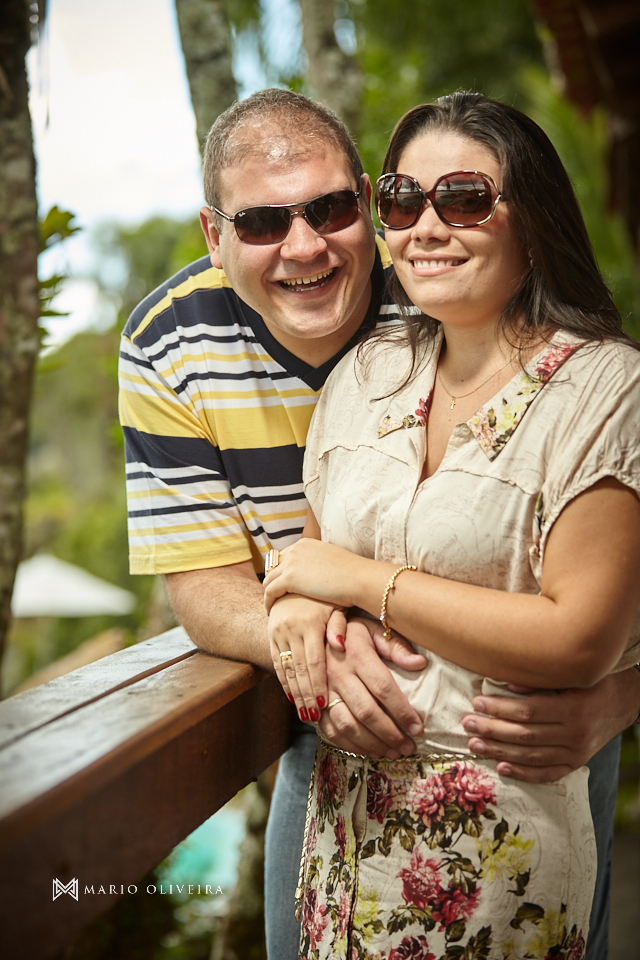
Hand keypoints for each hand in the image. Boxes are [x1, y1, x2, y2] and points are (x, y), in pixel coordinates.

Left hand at [263, 538, 368, 611]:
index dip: (282, 572)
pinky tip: (271, 611)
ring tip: (271, 606)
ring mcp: (291, 563)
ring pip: (268, 579)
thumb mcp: (333, 560)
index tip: (282, 585)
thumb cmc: (353, 574)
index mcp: (305, 544)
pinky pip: (269, 591)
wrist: (359, 579)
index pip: (285, 557)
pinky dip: (268, 601)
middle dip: (272, 580)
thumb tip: (322, 572)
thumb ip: (321, 563)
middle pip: (273, 566)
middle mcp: (295, 549)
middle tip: (274, 596)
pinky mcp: (289, 578)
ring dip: (268, 592)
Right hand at [269, 593, 345, 721]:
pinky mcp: (271, 636)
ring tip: (303, 714)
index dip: (317, 683)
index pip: (314, 661)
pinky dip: (284, 682)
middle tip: (313, 717)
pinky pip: (277, 663)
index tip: (323, 704)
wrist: (295, 580)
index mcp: (311, 622)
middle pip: (299, 669)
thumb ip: (340, 626)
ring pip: (286, 669)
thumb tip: (340, 646)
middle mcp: (292, 628)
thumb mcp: (337, 605)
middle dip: (305, 695)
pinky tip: (291, 698)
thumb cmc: (325, 597)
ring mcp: (278, 632)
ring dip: (294, 694)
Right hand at [318, 618, 426, 758]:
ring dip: (373, 744)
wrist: (310, 635)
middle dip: (391, 734)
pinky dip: (352, 746)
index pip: (383, 687)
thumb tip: (420, 664)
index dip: (402, 710)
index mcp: (356, 653)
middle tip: (410, 747)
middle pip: (366, 711)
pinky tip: (370, 751)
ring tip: (394, 752)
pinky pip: (331, 731)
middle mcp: (337, 674)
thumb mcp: (374, 630)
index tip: (418, 727)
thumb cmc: (352, 634)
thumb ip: (396, 646)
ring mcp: (323, 691)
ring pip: (348, 725)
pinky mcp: (314, 705)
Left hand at [461, 667, 639, 781]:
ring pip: (532, 756)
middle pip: (526, 735)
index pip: (529, 711)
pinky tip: (501, 767)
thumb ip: (541, 682)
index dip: (500, 708)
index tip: (477, 703)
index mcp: (573, 708)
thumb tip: (508, 685)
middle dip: (492, 730)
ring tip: (475, 744)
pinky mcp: (576, 763)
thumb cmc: (594, 683)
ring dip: (500, 751)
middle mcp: (575, 733)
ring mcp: (576, 752)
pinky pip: (547, 773)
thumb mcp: (573, 676)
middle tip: (467, 724)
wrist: (624, 703)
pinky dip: (523, 772)